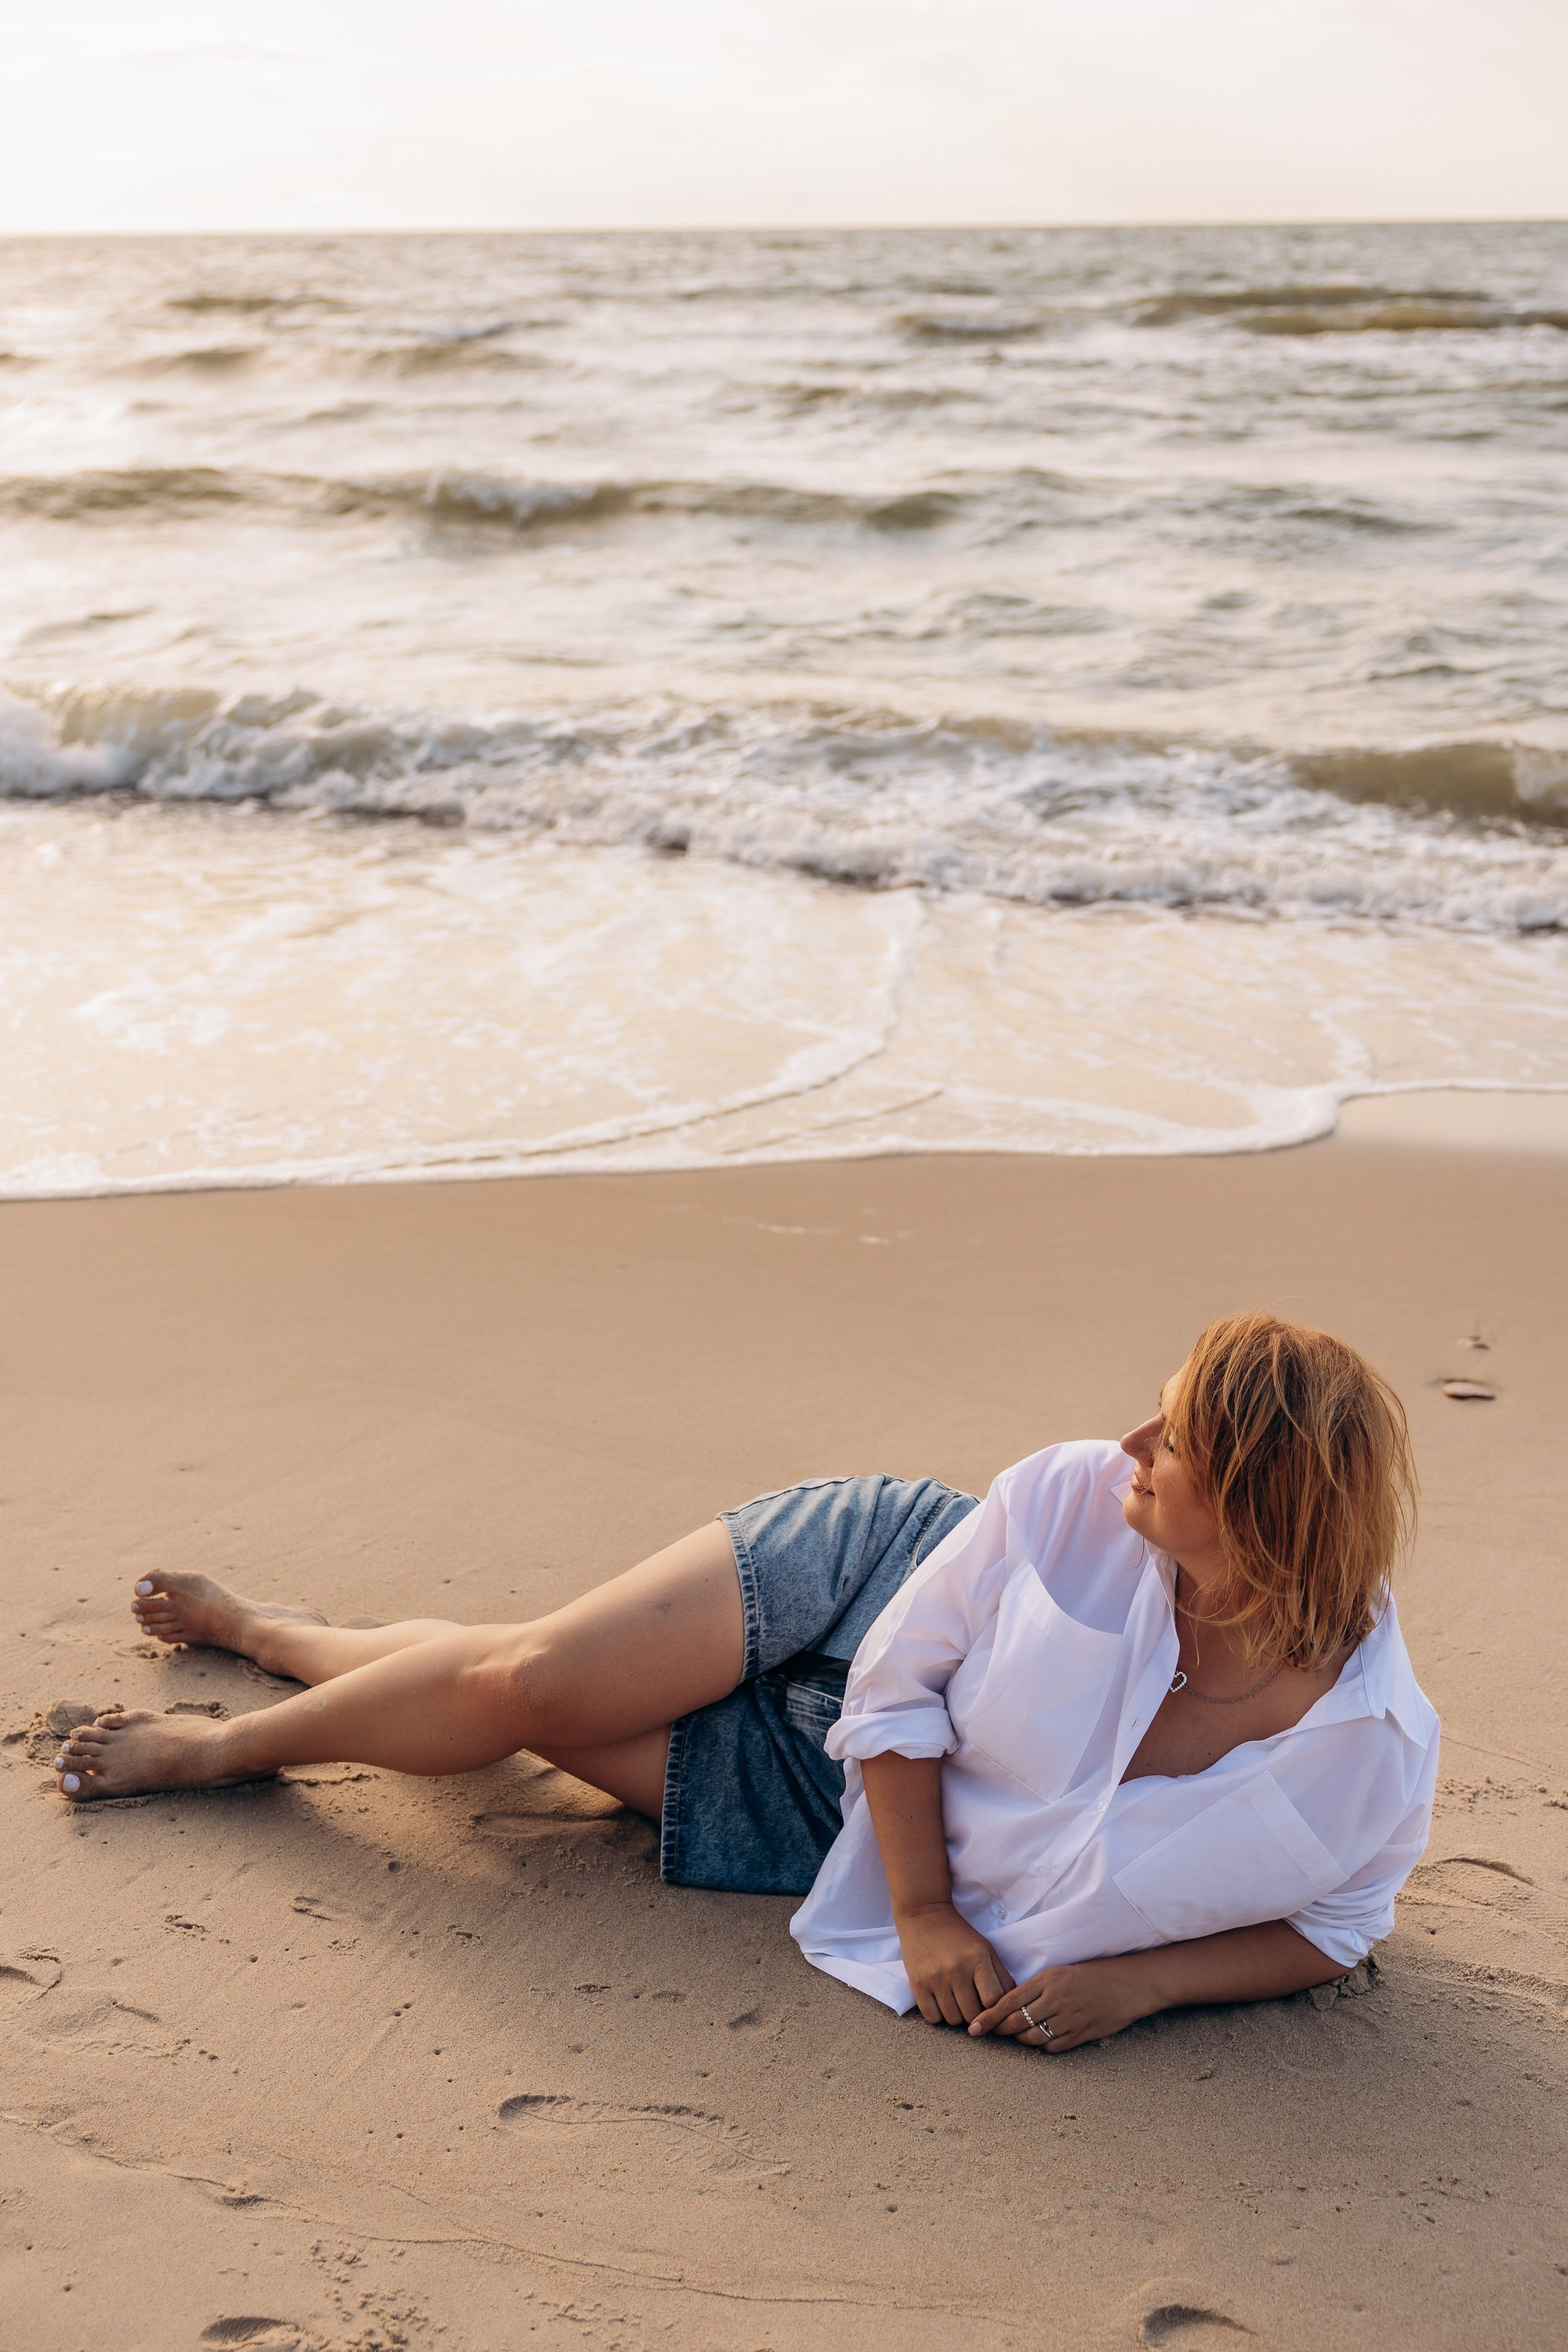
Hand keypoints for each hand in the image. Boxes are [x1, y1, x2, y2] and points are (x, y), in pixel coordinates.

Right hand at [896, 1901, 1014, 2025]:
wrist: (924, 1917)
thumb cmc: (959, 1936)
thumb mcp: (985, 1949)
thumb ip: (1002, 1976)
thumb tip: (1013, 2004)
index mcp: (977, 1959)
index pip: (994, 2000)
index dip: (995, 2007)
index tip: (990, 2005)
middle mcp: (956, 1970)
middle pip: (973, 2015)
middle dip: (976, 2013)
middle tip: (972, 2002)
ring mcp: (935, 1978)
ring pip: (953, 2019)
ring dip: (957, 2014)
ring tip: (956, 1999)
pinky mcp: (917, 1984)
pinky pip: (932, 2018)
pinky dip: (938, 2015)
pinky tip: (940, 2000)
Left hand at [968, 1956, 1153, 2051]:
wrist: (1128, 1985)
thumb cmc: (1091, 1975)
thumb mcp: (1060, 1973)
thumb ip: (1036, 1988)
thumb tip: (1009, 2004)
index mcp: (1047, 1979)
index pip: (1009, 2000)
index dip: (989, 2017)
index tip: (974, 2028)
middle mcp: (1056, 1999)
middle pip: (1016, 2022)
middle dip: (1000, 2031)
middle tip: (991, 2034)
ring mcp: (1069, 2018)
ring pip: (1032, 2038)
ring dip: (1021, 2040)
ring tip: (1017, 2036)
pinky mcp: (1081, 2034)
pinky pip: (1053, 2047)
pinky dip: (1043, 2047)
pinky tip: (1042, 2040)